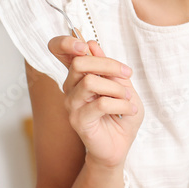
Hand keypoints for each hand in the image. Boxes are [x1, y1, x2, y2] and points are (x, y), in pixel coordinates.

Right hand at [48, 36, 144, 167]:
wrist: (121, 145)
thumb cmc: (121, 114)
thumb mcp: (123, 85)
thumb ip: (109, 67)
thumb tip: (92, 44)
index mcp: (79, 75)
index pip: (59, 51)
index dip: (66, 42)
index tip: (86, 44)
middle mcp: (70, 87)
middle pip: (79, 63)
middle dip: (108, 65)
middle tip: (127, 74)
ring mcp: (71, 104)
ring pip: (90, 82)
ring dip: (117, 88)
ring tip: (128, 99)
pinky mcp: (78, 120)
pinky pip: (101, 104)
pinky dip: (121, 105)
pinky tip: (129, 111)